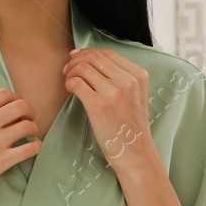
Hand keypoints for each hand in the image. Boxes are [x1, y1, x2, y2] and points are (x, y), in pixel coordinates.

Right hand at [0, 89, 41, 205]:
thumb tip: (10, 112)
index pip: (6, 94)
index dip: (18, 99)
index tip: (19, 108)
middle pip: (22, 106)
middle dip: (29, 112)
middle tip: (28, 119)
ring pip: (28, 126)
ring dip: (33, 128)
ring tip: (29, 134)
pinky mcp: (1, 161)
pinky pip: (31, 148)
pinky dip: (36, 145)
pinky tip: (32, 147)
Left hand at [62, 48, 155, 174]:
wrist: (135, 153)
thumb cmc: (130, 126)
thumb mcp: (135, 95)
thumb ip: (120, 77)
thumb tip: (90, 58)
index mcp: (138, 75)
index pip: (107, 53)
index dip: (87, 52)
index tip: (76, 58)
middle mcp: (128, 80)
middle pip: (93, 57)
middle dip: (76, 61)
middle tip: (67, 71)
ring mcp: (114, 92)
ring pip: (82, 67)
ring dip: (70, 72)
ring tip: (69, 82)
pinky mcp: (98, 105)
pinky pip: (76, 82)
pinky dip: (69, 84)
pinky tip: (70, 91)